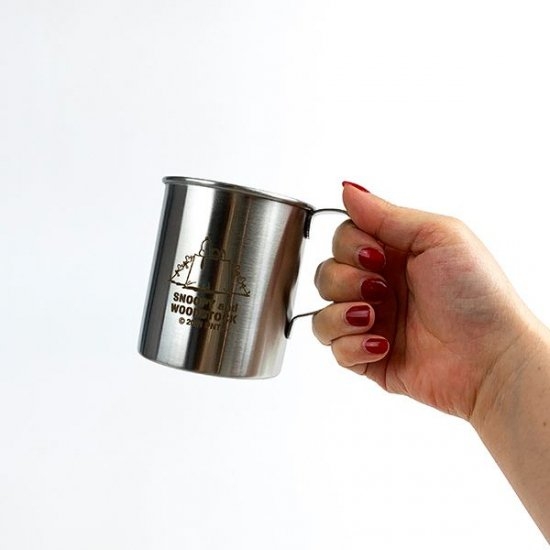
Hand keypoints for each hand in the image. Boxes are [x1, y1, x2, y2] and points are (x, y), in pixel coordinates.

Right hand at [313, 184, 530, 419]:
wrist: (492, 358)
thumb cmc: (477, 294)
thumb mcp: (437, 236)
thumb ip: (386, 214)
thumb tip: (349, 189)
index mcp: (394, 254)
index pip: (343, 238)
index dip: (349, 246)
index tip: (376, 255)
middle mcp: (378, 286)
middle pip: (326, 273)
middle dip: (345, 280)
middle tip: (379, 287)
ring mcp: (372, 322)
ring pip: (322, 312)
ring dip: (342, 313)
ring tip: (375, 317)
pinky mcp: (369, 357)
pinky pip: (334, 349)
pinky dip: (352, 345)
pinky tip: (382, 345)